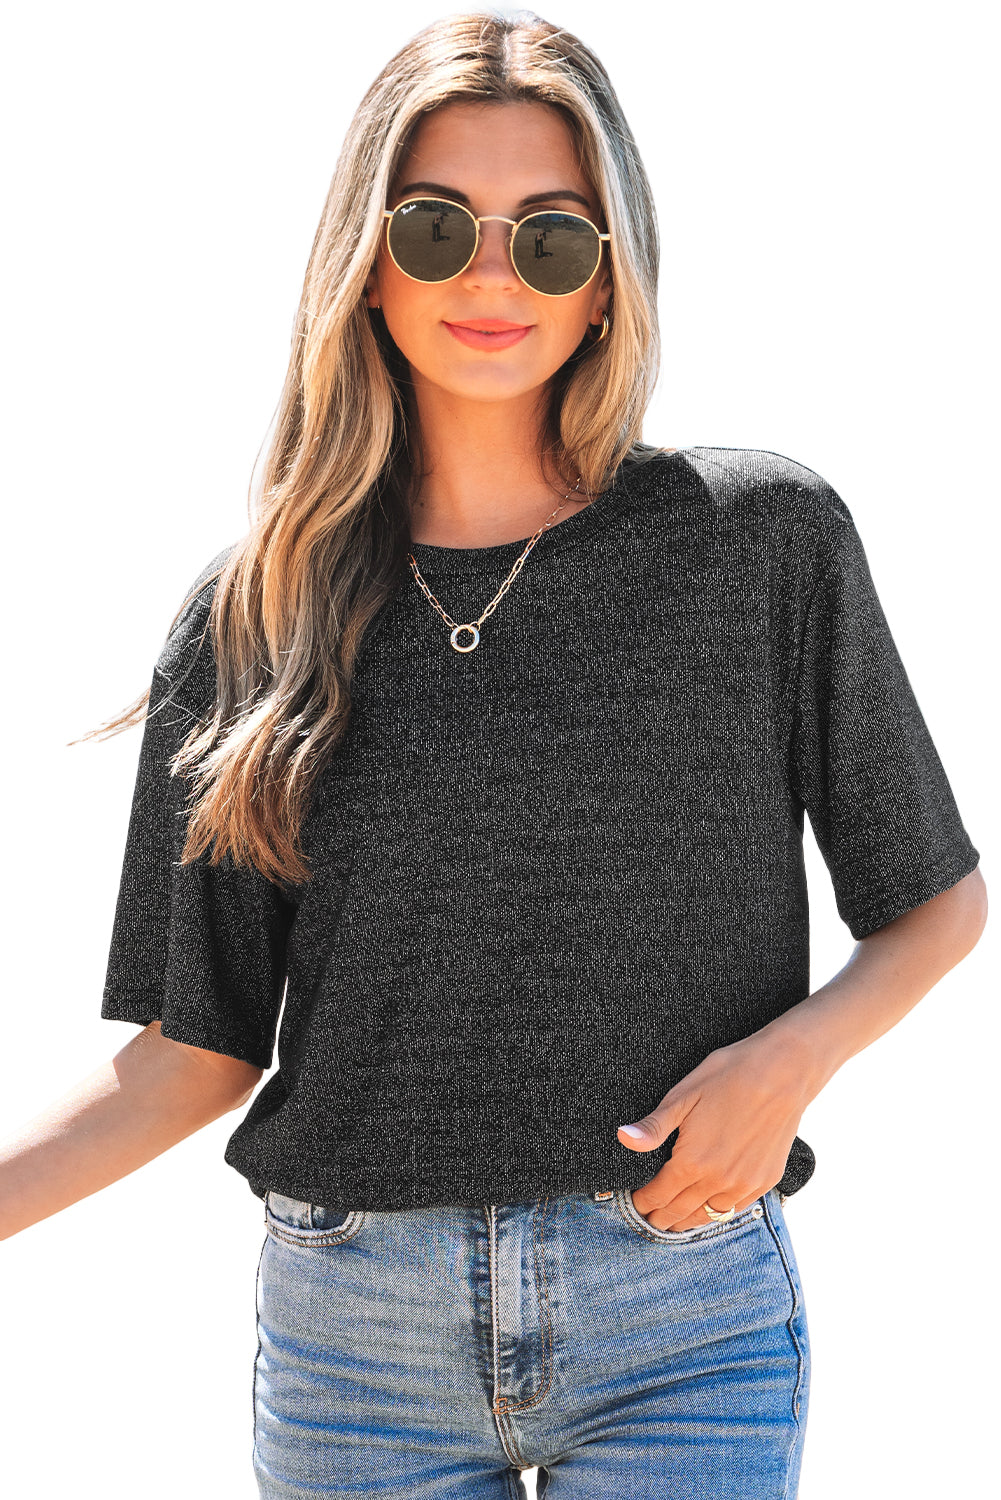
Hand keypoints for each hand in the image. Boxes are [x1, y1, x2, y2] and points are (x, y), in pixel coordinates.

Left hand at [616, 1032, 812, 1231]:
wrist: (782, 1073)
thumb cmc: (729, 1076)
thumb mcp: (683, 1096)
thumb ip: (653, 1126)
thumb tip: (623, 1138)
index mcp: (692, 1162)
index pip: (658, 1195)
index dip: (643, 1202)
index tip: (635, 1204)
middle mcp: (717, 1181)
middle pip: (680, 1211)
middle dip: (660, 1217)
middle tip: (649, 1219)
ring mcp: (744, 1184)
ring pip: (707, 1216)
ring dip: (688, 1220)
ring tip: (674, 1221)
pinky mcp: (765, 1181)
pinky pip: (735, 1209)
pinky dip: (717, 1212)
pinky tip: (709, 1209)